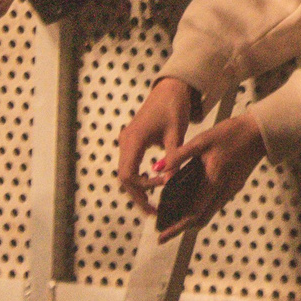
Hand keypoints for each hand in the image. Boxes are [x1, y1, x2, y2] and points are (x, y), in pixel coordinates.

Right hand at [117, 76, 196, 210]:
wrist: (171, 88)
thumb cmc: (174, 107)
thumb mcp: (176, 134)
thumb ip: (173, 158)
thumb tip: (172, 183)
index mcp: (134, 140)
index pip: (129, 174)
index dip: (145, 186)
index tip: (164, 186)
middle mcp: (125, 141)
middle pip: (124, 177)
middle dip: (138, 196)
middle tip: (153, 212)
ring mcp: (126, 141)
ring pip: (125, 172)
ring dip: (138, 188)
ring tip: (153, 203)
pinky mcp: (131, 141)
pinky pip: (130, 164)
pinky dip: (138, 177)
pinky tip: (153, 184)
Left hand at [143, 109, 264, 239]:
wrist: (260, 131)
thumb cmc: (232, 133)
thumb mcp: (202, 140)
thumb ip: (179, 155)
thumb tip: (157, 167)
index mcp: (215, 180)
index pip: (194, 212)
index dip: (176, 226)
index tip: (161, 235)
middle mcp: (225, 190)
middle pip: (201, 219)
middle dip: (182, 228)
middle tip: (164, 233)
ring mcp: (232, 190)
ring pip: (209, 213)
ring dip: (191, 219)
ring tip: (173, 219)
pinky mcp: (235, 186)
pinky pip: (216, 203)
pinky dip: (201, 208)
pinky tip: (191, 202)